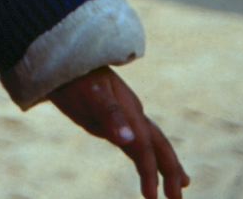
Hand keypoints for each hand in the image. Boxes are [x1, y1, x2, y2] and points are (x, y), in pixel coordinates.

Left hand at [49, 66, 188, 198]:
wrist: (62, 58)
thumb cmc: (74, 76)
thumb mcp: (90, 94)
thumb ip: (109, 114)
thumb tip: (128, 139)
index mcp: (130, 109)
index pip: (144, 146)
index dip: (150, 171)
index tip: (151, 197)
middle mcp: (132, 113)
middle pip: (159, 145)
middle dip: (171, 171)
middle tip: (177, 198)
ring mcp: (125, 116)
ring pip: (152, 144)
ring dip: (166, 165)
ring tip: (180, 186)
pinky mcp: (114, 119)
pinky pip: (137, 142)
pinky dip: (146, 157)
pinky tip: (148, 165)